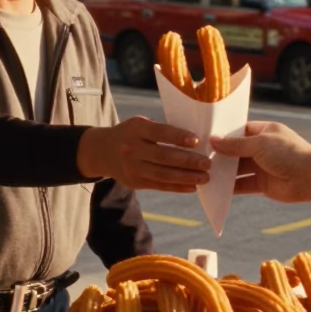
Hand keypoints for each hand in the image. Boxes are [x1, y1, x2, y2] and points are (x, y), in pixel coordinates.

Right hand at [77, 117, 211, 192]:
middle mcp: (132, 148)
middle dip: (188, 161)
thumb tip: (196, 141)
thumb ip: (162, 130)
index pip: (159, 133)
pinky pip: (159, 186)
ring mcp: (132, 167)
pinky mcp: (135, 182)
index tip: (197, 141)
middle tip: (207, 163)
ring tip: (205, 178)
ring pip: (163, 174)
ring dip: (186, 177)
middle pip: (163, 156)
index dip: (178, 137)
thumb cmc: (132, 134)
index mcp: (136, 128)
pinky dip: (177, 187)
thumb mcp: (141, 124)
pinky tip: (193, 187)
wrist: (103, 151)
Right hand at [211, 121, 310, 203]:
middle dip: (222, 155)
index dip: (225, 134)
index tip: (206, 137)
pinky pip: (243, 184)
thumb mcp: (258, 144)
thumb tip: (214, 140)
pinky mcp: (263, 184)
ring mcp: (263, 166)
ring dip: (225, 172)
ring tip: (205, 173)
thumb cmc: (287, 153)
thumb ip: (235, 144)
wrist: (310, 178)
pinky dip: (231, 187)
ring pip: (239, 169)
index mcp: (265, 131)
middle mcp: (264, 148)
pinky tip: (216, 188)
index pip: (241, 130)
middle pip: (237, 151)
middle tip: (201, 156)